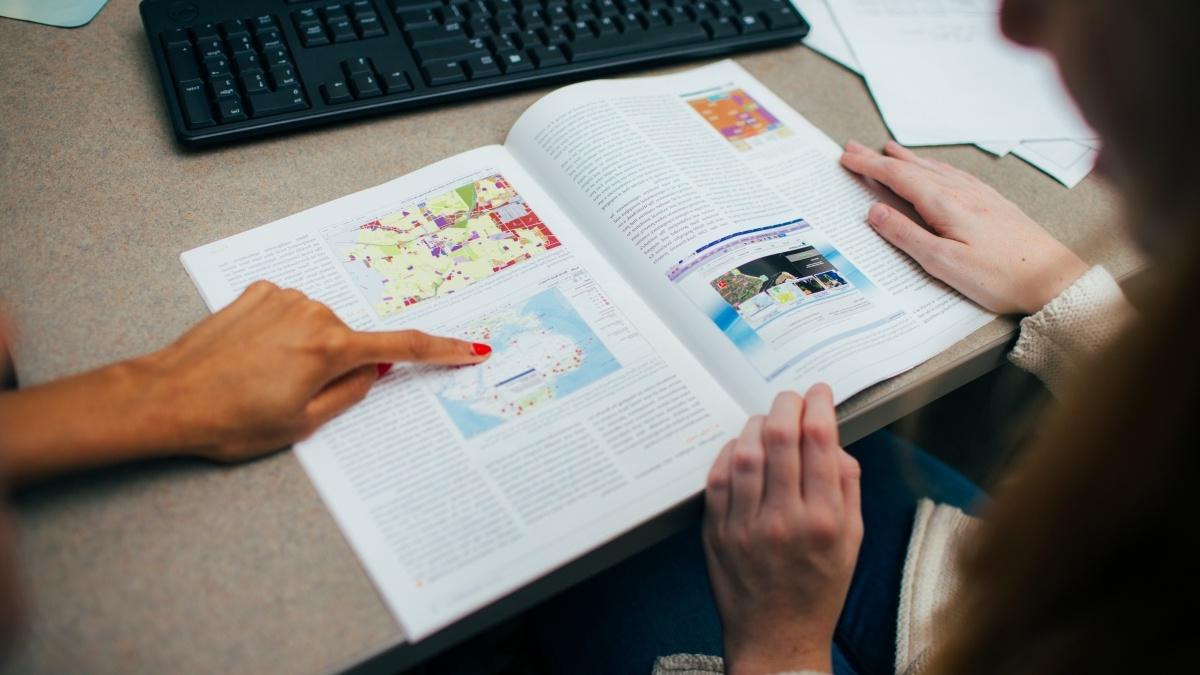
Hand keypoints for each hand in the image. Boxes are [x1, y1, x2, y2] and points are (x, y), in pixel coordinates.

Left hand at [142, 281, 490, 461]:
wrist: (165, 398)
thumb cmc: (230, 420)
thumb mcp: (302, 424)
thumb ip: (350, 393)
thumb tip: (376, 372)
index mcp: (330, 348)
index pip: (401, 349)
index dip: (442, 351)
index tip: (472, 349)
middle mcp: (312, 313)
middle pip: (350, 341)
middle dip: (338, 366)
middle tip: (293, 398)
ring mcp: (283, 299)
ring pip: (319, 326)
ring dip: (306, 350)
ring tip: (263, 380)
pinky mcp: (256, 293)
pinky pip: (290, 312)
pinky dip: (282, 332)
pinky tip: (253, 356)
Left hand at [703, 385, 861, 674]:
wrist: (776, 637)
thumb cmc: (819, 588)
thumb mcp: (852, 540)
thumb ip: (847, 487)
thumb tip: (833, 442)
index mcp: (824, 520)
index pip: (819, 441)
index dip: (819, 405)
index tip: (819, 392)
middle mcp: (783, 518)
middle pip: (779, 436)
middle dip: (787, 404)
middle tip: (793, 398)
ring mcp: (745, 524)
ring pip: (745, 450)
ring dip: (756, 424)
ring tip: (768, 420)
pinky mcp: (716, 530)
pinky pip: (718, 475)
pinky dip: (730, 451)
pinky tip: (741, 447)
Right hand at [840, 140, 1088, 314]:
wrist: (1051, 277)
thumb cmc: (1000, 276)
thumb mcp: (943, 263)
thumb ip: (906, 235)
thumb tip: (874, 212)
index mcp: (945, 204)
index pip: (897, 177)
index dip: (869, 166)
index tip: (847, 158)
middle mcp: (961, 192)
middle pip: (912, 167)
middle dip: (880, 157)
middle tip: (855, 148)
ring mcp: (978, 194)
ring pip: (934, 168)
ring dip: (907, 158)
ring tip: (889, 149)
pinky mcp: (991, 202)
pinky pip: (953, 174)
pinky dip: (933, 166)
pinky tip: (934, 168)